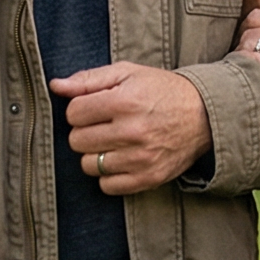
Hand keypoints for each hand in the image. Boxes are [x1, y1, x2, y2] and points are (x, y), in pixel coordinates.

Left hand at [53, 63, 211, 195]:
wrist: (203, 115)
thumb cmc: (161, 90)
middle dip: (85, 131)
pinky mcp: (148, 178)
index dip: (80, 109)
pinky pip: (107, 186)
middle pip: (77, 141)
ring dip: (95, 154)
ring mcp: (141, 158)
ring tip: (112, 142)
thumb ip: (89, 79)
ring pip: (88, 165)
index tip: (94, 107)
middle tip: (103, 125)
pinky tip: (120, 159)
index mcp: (125, 101)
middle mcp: (133, 131)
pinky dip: (108, 175)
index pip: (74, 113)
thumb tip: (56, 86)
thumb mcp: (128, 73)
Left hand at [238, 0, 259, 117]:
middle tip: (246, 48)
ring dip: (243, 51)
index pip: (259, 14)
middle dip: (245, 36)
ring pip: (248, 42)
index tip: (253, 35)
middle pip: (250, 26)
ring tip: (245, 60)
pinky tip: (246, 69)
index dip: (252, 25)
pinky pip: (252, 61)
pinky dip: (244, 63)